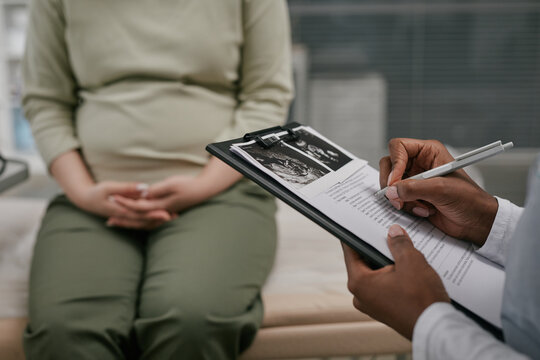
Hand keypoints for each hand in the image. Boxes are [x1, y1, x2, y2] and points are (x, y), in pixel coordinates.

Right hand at [48, 151, 171, 229]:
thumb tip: (143, 187)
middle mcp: (125, 217)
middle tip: (174, 216)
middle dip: (159, 219)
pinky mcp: (127, 215)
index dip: (154, 214)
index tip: (166, 213)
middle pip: (145, 220)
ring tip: (172, 217)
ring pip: (144, 223)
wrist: (85, 200)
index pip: (141, 215)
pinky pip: (141, 221)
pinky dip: (151, 220)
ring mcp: (126, 218)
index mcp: (121, 211)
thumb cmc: (96, 192)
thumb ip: (126, 188)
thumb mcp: (109, 187)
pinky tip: (162, 218)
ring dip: (157, 221)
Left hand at [110, 156, 242, 217]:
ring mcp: (164, 213)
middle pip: (139, 218)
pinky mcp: (166, 211)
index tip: (113, 198)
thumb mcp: (172, 184)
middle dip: (124, 218)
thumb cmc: (189, 185)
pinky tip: (133, 220)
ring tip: (116, 223)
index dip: (125, 203)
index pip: (139, 207)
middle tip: (108, 219)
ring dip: (129, 223)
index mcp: (161, 205)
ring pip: (143, 222)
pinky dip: (139, 220)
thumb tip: (142, 194)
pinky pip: (149, 219)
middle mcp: (162, 212)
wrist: (204, 190)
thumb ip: (156, 190)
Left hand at [342, 224, 449, 339]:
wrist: (437, 329)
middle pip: (364, 261)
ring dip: (387, 261)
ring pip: (376, 274)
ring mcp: (371, 304)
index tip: (359, 222)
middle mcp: (360, 295)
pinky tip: (406, 266)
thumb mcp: (411, 262)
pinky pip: (384, 285)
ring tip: (400, 247)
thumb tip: (393, 231)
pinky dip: (392, 275)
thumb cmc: (422, 300)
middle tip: (386, 231)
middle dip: (376, 247)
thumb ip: (399, 243)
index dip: (357, 233)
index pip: (351, 250)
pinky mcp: (384, 309)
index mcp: (359, 282)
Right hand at [379, 138, 497, 246]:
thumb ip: (413, 188)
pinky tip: (424, 210)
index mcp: (429, 152)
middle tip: (399, 198)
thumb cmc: (469, 200)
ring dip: (402, 198)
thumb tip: (391, 191)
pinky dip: (406, 206)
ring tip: (421, 206)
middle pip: (389, 165)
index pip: (398, 147)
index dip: (394, 163)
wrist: (476, 222)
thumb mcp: (441, 190)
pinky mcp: (412, 195)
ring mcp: (414, 180)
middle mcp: (419, 163)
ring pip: (391, 184)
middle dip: (393, 184)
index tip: (394, 182)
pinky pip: (397, 198)